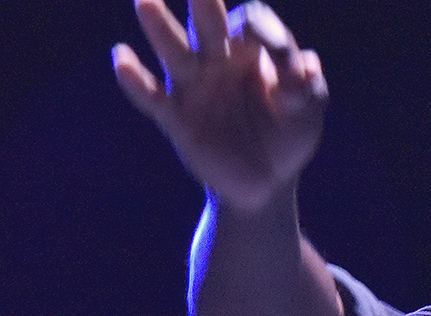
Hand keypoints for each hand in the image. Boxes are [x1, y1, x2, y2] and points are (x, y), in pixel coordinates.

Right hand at [112, 0, 327, 210]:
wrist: (268, 183)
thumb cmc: (288, 135)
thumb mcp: (308, 110)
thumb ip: (306, 85)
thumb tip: (306, 62)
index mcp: (250, 50)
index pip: (252, 23)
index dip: (264, 31)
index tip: (281, 56)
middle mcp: (217, 59)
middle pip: (208, 22)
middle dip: (204, 2)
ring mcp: (194, 86)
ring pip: (174, 51)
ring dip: (160, 28)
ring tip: (146, 1)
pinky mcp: (177, 118)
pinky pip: (152, 96)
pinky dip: (134, 79)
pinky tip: (121, 58)